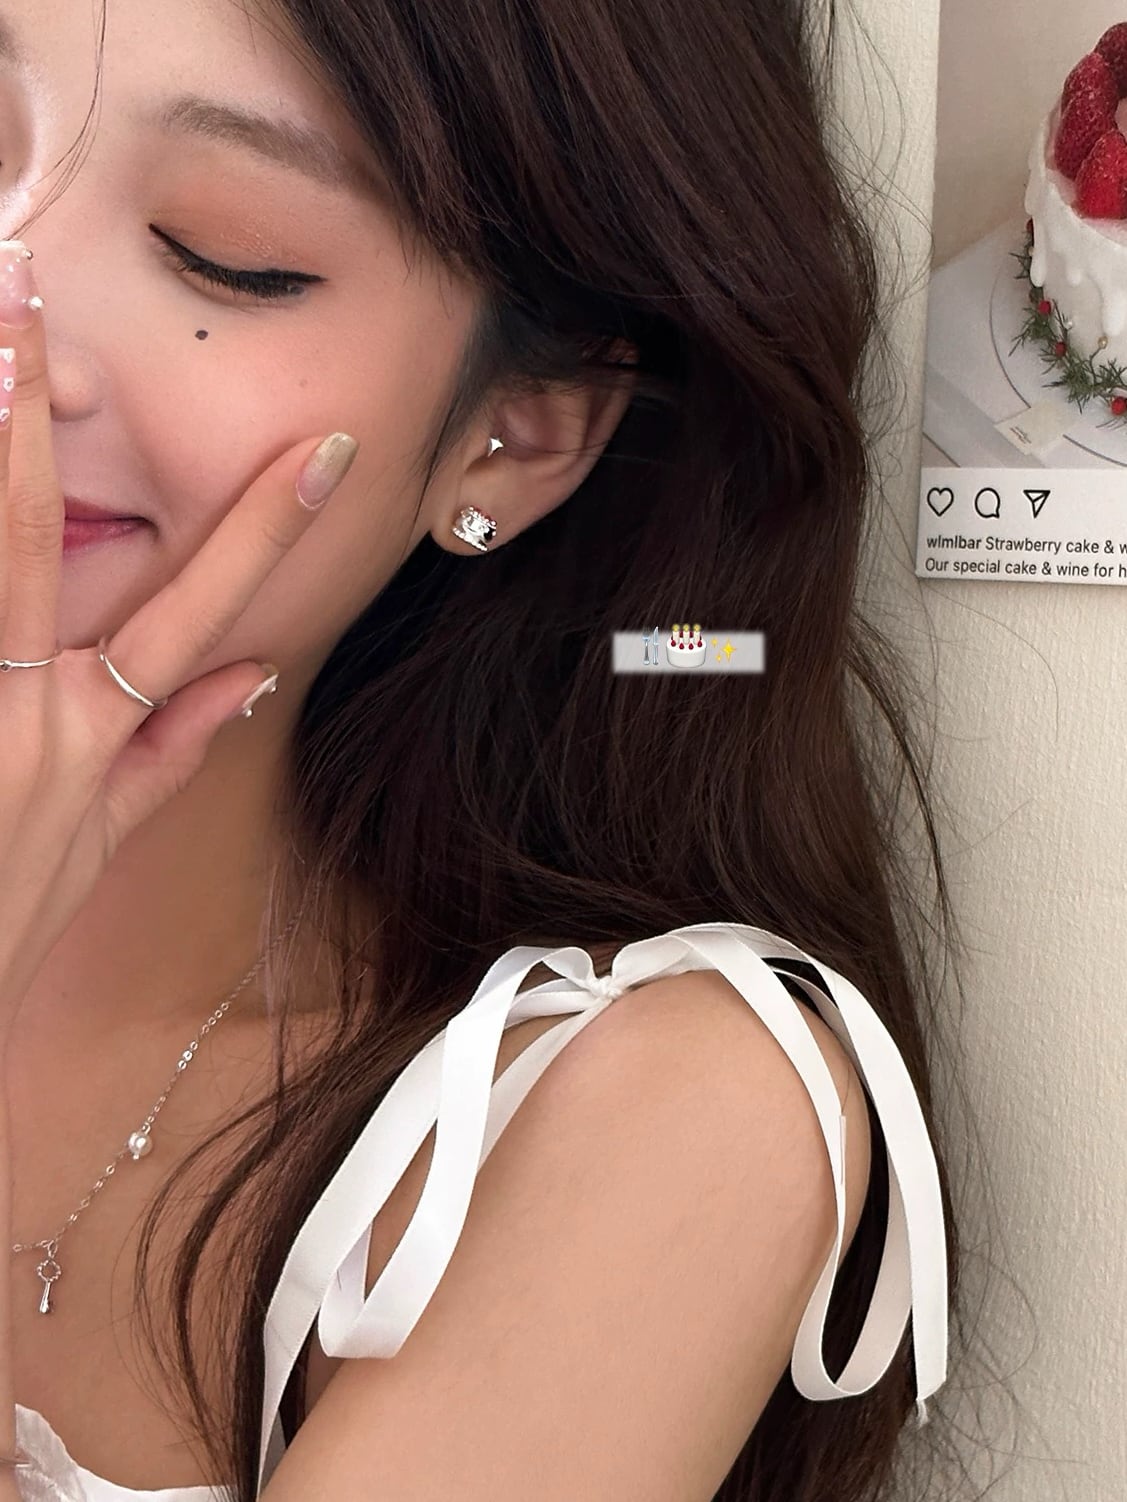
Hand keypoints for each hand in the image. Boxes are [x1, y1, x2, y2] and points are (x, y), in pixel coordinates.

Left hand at [0, 241, 358, 1033]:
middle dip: (35, 419)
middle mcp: (28, 712)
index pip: (205, 609)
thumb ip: (173, 747)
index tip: (327, 452)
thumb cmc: (6, 923)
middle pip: (35, 540)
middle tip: (18, 301)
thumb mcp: (103, 842)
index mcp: (95, 736)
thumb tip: (252, 674)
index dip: (268, 528)